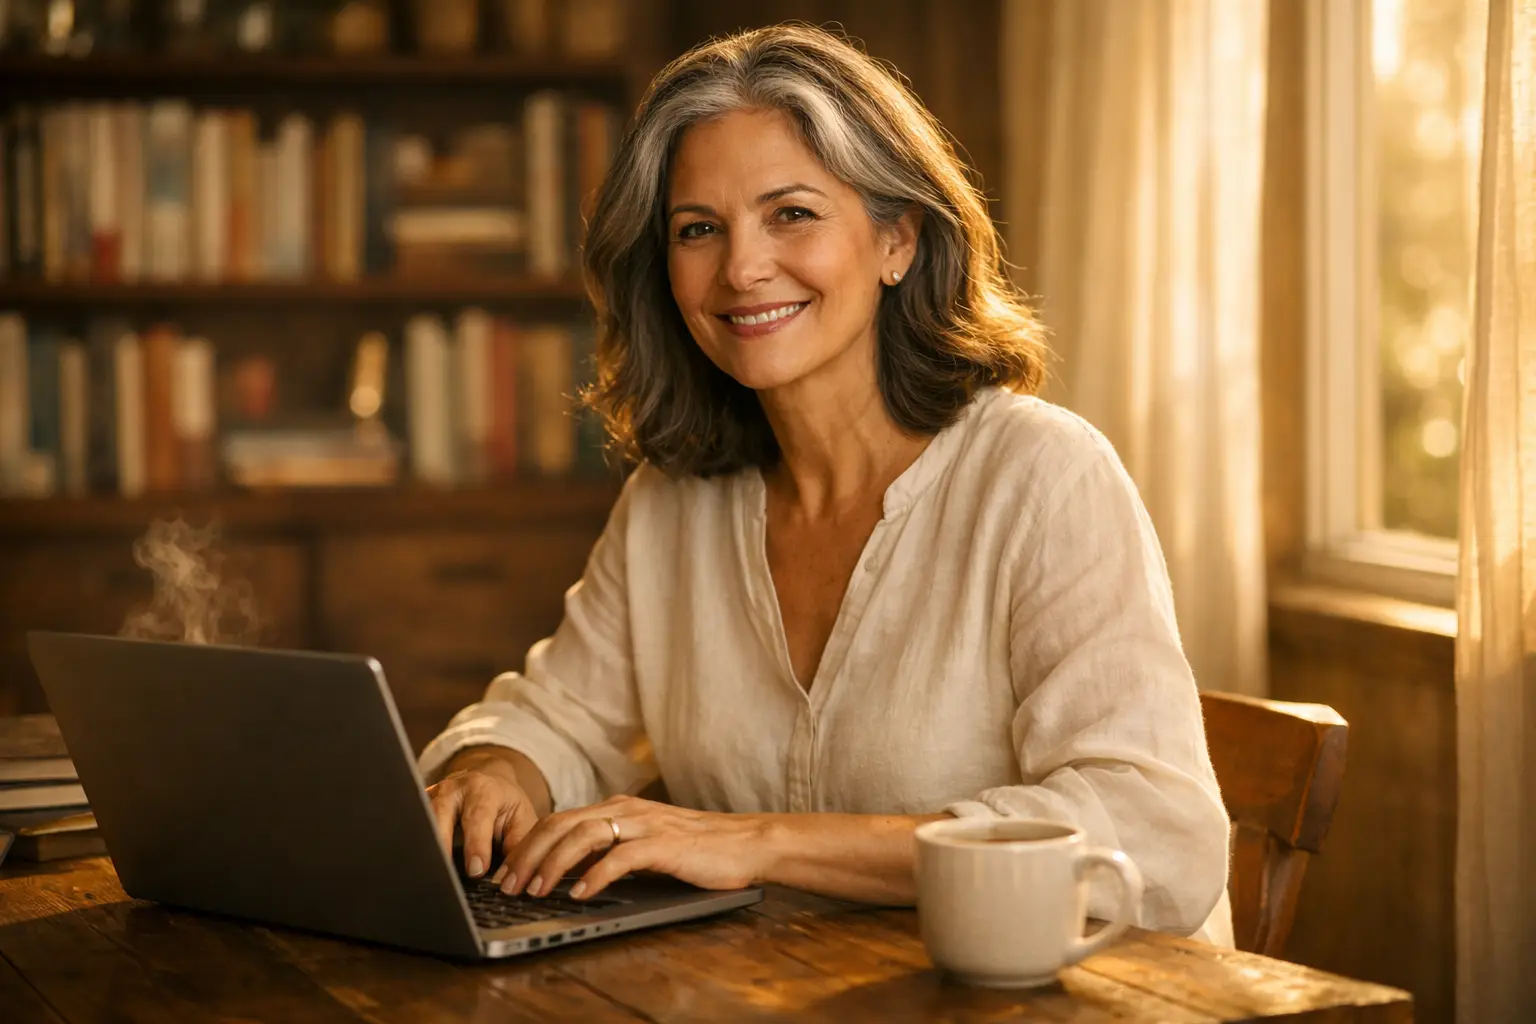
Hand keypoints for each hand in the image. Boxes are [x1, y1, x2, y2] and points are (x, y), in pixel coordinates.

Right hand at [427, 749, 541, 879]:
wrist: (488, 783)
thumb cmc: (506, 806)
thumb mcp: (521, 819)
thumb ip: (517, 845)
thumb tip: (510, 876)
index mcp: (483, 789)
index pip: (477, 816)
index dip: (476, 844)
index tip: (476, 870)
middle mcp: (453, 789)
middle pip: (440, 814)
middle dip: (442, 845)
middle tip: (447, 877)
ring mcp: (431, 796)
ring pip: (421, 820)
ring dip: (424, 848)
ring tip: (430, 876)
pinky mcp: (417, 807)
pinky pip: (412, 827)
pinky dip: (415, 847)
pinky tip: (418, 868)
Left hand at [498, 794, 773, 900]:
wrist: (748, 842)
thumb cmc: (699, 849)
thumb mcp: (646, 844)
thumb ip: (612, 850)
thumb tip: (571, 873)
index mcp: (619, 808)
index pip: (560, 820)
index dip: (527, 845)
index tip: (506, 873)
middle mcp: (627, 810)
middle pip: (561, 824)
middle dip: (528, 855)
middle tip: (507, 885)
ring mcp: (646, 825)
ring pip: (583, 836)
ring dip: (553, 864)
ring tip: (535, 891)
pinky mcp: (665, 844)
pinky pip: (620, 857)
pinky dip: (595, 876)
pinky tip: (579, 894)